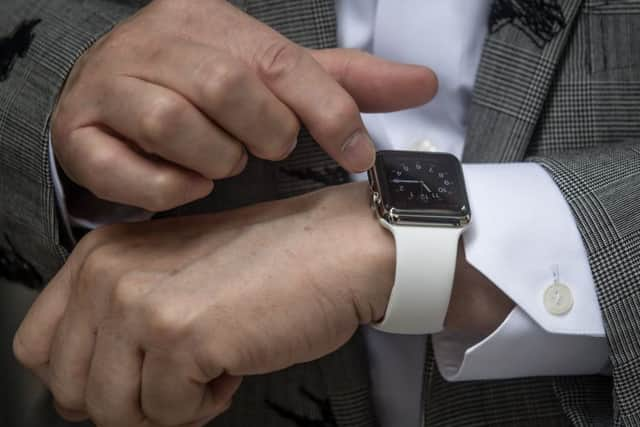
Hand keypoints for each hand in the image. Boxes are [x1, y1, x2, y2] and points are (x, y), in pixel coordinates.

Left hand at [14, 182, 395, 426]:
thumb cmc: (267, 264)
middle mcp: (110, 274)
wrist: (333, 249)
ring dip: (168, 405)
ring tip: (208, 368)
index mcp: (101, 255)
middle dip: (129, 401)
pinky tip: (231, 365)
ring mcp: (140, 303)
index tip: (129, 378)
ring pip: (115, 412)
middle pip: (72, 390)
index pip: (38, 348)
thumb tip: (91, 388)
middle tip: (177, 377)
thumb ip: (119, 320)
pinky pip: (169, 413)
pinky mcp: (180, 335)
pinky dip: (205, 404)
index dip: (84, 379)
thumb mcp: (172, 276)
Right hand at [51, 0, 436, 211]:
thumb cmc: (205, 88)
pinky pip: (125, 168)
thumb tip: (423, 83)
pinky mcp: (78, 132)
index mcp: (209, 18)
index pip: (281, 61)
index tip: (357, 153)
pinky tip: (188, 184)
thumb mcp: (276, 77)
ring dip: (216, 158)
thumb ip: (342, 82)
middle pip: (225, 86)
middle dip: (263, 134)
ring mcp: (109, 84)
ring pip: (173, 123)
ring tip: (225, 163)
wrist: (113, 97)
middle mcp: (154, 40)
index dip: (328, 110)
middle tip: (267, 150)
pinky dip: (167, 187)